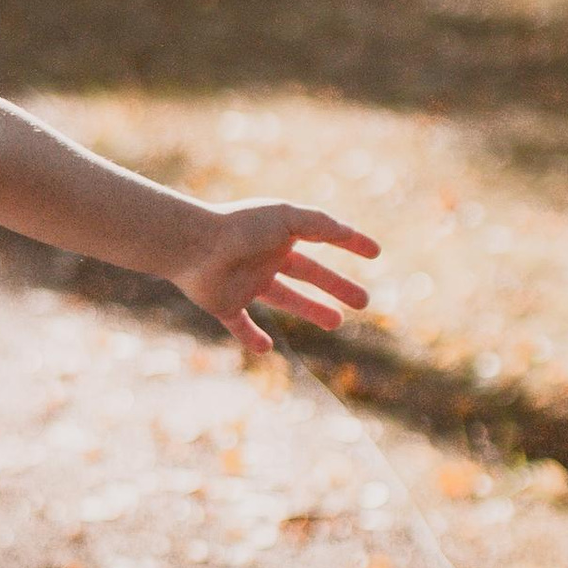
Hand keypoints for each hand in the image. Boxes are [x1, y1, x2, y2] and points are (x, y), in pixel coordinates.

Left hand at [166, 203, 377, 358]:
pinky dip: (251, 338)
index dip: (349, 242)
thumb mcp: (287, 218)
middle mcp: (264, 259)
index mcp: (278, 236)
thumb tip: (348, 232)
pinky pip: (240, 324)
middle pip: (308, 275)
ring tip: (337, 323)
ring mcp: (244, 283)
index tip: (375, 253)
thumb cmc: (240, 228)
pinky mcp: (224, 305)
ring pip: (284, 300)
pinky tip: (267, 348)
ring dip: (311, 310)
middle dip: (336, 287)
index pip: (322, 239)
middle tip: (364, 302)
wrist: (192, 247)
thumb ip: (320, 224)